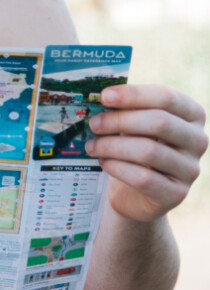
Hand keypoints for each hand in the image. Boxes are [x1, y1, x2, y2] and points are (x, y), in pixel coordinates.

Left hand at [86, 84, 208, 221]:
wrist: (137, 194)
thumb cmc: (135, 150)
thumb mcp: (135, 127)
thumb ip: (126, 111)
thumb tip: (101, 98)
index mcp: (192, 115)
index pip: (167, 97)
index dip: (134, 95)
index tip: (104, 96)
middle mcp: (198, 140)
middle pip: (159, 122)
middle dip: (120, 120)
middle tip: (94, 123)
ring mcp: (190, 169)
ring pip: (149, 151)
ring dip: (113, 146)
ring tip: (91, 146)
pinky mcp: (176, 194)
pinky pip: (143, 178)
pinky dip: (117, 168)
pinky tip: (103, 162)